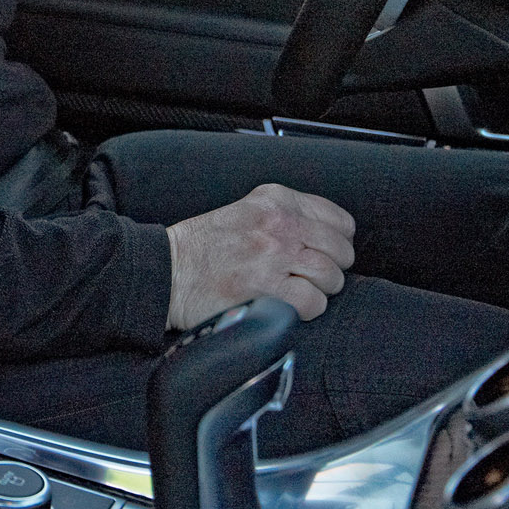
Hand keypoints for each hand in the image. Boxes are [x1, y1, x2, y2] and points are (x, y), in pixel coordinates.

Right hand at [165, 183, 354, 332]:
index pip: (339, 220)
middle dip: (332, 269)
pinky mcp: (267, 287)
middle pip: (340, 251)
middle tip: (313, 278)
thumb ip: (285, 215)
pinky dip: (307, 309)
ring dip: (319, 291)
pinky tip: (288, 306)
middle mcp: (279, 223)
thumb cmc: (202, 247)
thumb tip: (328, 238)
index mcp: (275, 199)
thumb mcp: (247, 210)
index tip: (325, 253)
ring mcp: (274, 255)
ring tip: (298, 292)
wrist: (168, 270)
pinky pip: (313, 302)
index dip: (338, 242)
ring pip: (331, 277)